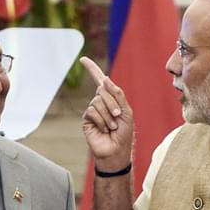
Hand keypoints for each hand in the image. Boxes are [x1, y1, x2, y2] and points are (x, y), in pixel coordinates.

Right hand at [80, 56, 133, 171]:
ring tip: (112, 126)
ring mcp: (93, 110)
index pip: (100, 80)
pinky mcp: (87, 119)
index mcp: (111, 98)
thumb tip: (105, 79)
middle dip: (112, 104)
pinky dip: (101, 120)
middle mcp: (100, 102)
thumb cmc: (124, 133)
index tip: (83, 59)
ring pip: (97, 101)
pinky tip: (104, 129)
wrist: (116, 150)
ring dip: (108, 115)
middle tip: (117, 117)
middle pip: (102, 91)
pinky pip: (92, 111)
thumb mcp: (126, 111)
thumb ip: (117, 94)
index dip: (92, 69)